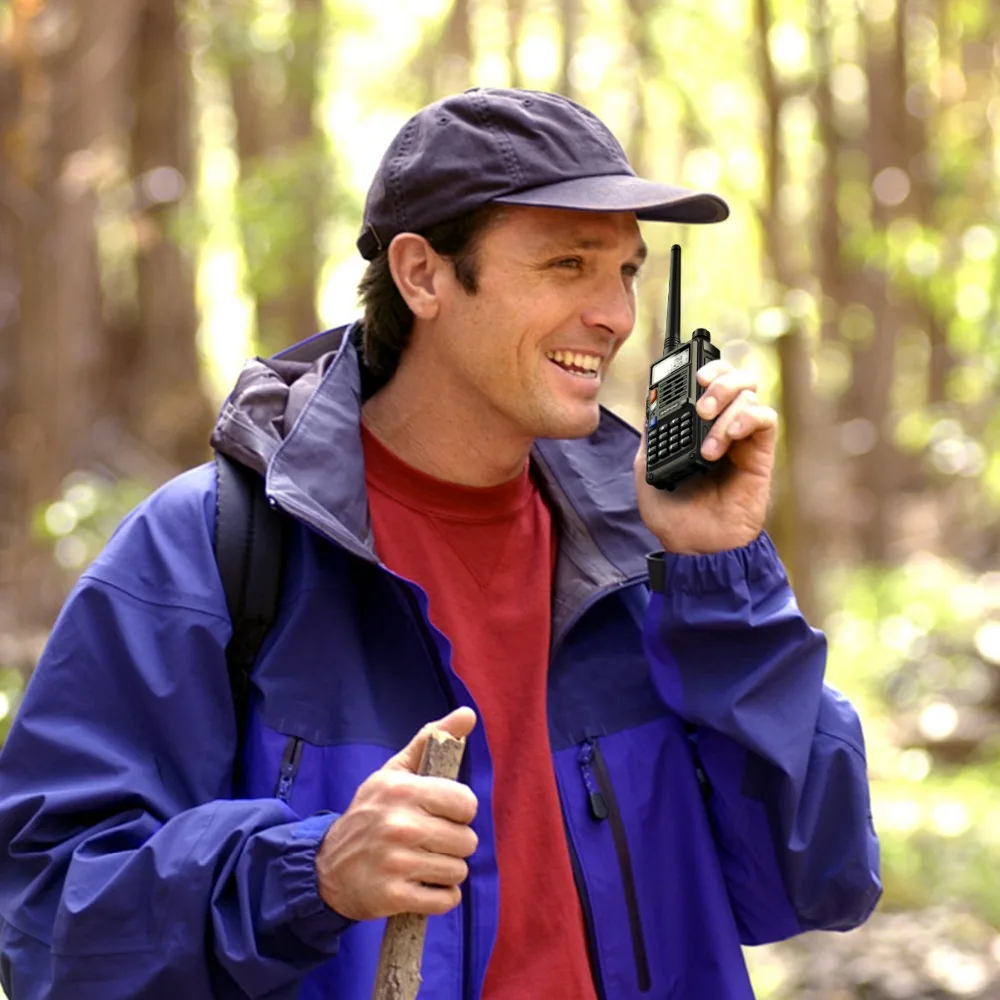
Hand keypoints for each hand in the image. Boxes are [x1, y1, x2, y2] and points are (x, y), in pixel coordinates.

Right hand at [315, 707, 477, 920]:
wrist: (327, 867)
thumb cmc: (371, 813)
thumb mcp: (394, 772)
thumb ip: (430, 740)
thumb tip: (468, 713)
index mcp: (403, 790)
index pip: (466, 803)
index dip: (459, 811)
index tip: (442, 813)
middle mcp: (399, 825)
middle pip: (467, 840)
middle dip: (454, 843)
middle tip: (431, 841)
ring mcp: (396, 862)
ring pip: (458, 871)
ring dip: (447, 870)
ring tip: (425, 862)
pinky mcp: (393, 896)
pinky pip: (445, 900)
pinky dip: (441, 896)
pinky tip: (423, 885)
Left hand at [633, 360, 776, 554]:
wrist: (694, 546)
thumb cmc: (672, 514)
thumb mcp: (646, 470)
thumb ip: (652, 437)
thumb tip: (652, 405)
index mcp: (696, 427)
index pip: (708, 382)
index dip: (702, 368)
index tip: (686, 373)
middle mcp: (721, 426)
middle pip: (733, 377)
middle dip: (717, 377)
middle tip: (700, 399)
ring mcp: (743, 439)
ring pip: (749, 392)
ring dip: (726, 404)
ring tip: (707, 436)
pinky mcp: (761, 454)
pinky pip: (765, 419)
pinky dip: (746, 419)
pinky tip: (726, 439)